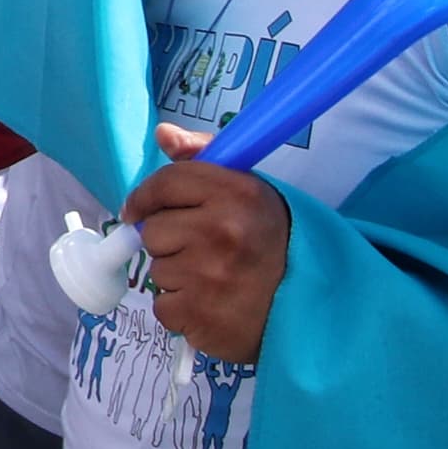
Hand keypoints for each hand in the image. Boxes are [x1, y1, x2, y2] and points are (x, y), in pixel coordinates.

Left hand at [124, 127, 290, 362]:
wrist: (309, 305)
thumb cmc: (269, 243)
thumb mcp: (248, 190)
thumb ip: (202, 158)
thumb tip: (163, 134)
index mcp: (237, 192)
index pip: (167, 183)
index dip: (145, 197)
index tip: (138, 211)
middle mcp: (223, 230)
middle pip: (153, 231)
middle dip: (170, 242)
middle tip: (204, 250)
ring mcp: (210, 276)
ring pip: (157, 270)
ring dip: (177, 277)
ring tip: (214, 278)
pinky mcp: (200, 315)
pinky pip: (163, 307)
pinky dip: (181, 309)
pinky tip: (211, 304)